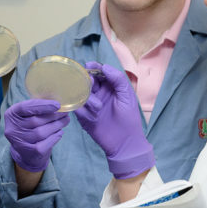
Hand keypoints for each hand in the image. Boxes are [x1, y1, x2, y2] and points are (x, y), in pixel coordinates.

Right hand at [4, 99, 69, 172]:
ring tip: (65, 121)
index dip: (42, 105)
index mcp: (11, 115)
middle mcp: (12, 129)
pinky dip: (54, 137)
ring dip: (56, 125)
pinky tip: (59, 132)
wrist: (26, 153)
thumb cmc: (30, 127)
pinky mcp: (28, 153)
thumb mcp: (29, 114)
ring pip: (41, 132)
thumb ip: (38, 106)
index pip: (24, 107)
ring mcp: (19, 142)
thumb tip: (57, 98)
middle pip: (35, 120)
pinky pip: (45, 144)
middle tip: (65, 113)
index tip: (57, 105)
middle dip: (53, 116)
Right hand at [74, 62, 154, 178]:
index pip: (99, 72)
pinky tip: (93, 116)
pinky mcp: (83, 117)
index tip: (89, 65)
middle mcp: (98, 94)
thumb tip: (105, 67)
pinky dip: (83, 110)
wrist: (125, 143)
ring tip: (98, 107)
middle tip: (91, 84)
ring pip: (81, 94)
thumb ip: (118, 79)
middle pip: (87, 81)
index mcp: (109, 87)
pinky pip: (77, 108)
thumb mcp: (127, 96)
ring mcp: (90, 105)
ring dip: (88, 98)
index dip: (94, 67)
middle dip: (87, 80)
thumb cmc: (129, 119)